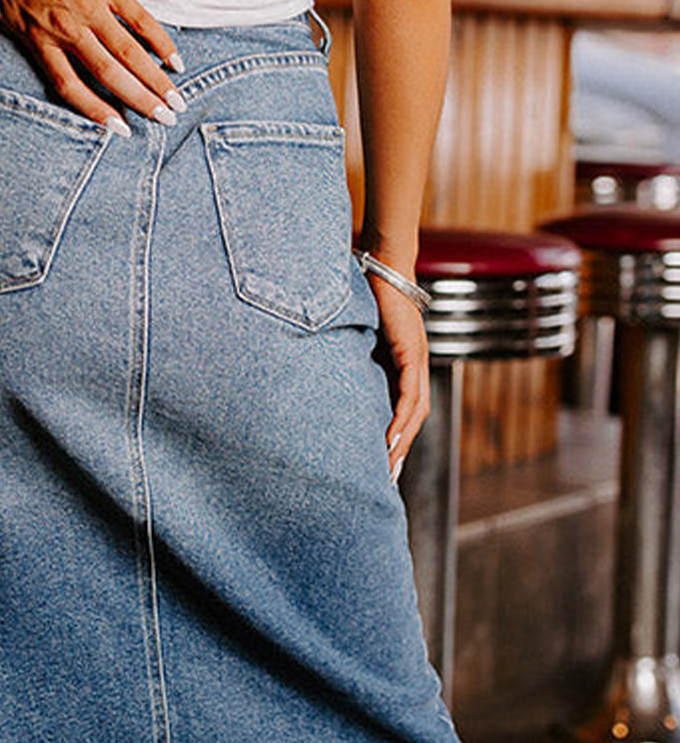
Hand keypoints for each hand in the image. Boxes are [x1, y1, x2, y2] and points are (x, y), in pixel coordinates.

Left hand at [0, 0, 184, 131]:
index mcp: (43, 41)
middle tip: (164, 121)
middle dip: (139, 100)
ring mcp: (92, 7)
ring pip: (128, 51)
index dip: (96, 111)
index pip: (71, 86)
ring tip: (176, 101)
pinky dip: (158, 39)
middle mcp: (70, 29)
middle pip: (108, 74)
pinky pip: (138, 17)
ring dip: (154, 78)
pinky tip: (176, 61)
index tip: (120, 131)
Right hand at [367, 273, 430, 478]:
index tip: (381, 463)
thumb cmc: (365, 292)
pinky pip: (409, 396)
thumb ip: (350, 355)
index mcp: (402, 363)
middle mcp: (415, 365)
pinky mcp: (412, 352)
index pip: (403, 410)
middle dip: (400, 450)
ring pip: (415, 413)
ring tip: (387, 467)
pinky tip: (389, 440)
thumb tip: (325, 374)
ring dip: (401, 442)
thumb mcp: (355, 335)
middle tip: (386, 479)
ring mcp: (417, 359)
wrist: (382, 263)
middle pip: (413, 419)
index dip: (395, 438)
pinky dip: (400, 420)